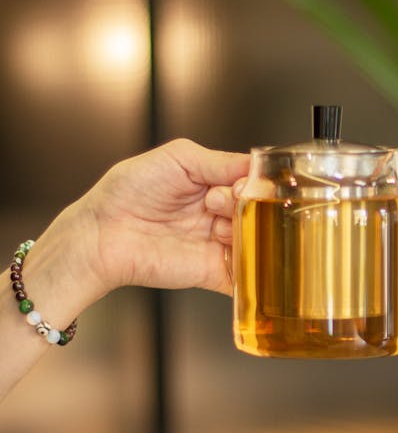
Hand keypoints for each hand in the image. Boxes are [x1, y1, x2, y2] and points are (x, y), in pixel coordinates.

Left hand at [81, 138, 248, 296]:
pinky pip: (246, 275)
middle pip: (259, 211)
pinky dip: (252, 266)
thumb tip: (257, 167)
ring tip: (215, 226)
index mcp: (213, 185)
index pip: (252, 183)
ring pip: (257, 239)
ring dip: (243, 230)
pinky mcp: (215, 273)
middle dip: (246, 205)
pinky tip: (234, 249)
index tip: (239, 184)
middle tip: (217, 202)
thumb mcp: (179, 158)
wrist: (103, 234)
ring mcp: (218, 245)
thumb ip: (221, 160)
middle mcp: (219, 215)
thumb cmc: (128, 191)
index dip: (253, 183)